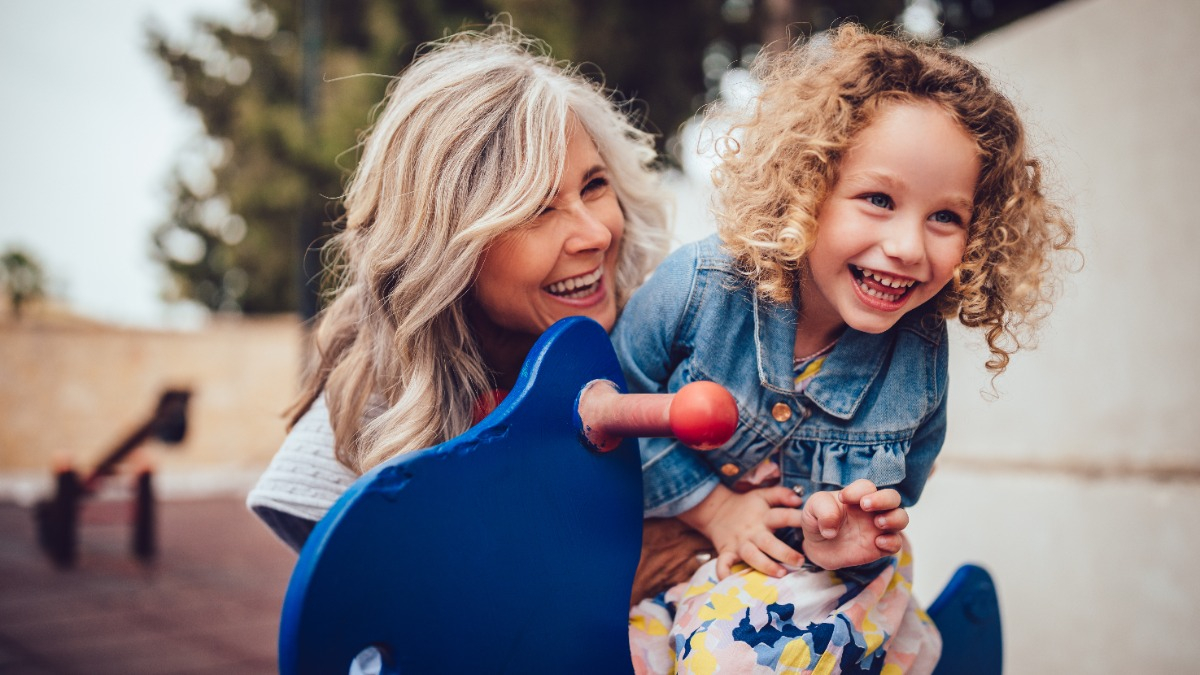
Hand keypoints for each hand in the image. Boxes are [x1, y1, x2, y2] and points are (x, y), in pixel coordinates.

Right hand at [679, 484, 805, 579]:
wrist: (716, 511)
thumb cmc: (746, 506)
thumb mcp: (762, 495)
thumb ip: (781, 495)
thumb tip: (799, 500)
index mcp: (763, 517)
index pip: (782, 516)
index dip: (796, 519)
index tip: (812, 526)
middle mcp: (752, 532)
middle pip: (768, 543)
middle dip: (784, 553)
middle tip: (800, 561)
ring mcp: (739, 544)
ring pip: (752, 556)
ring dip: (766, 566)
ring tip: (780, 574)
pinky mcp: (726, 552)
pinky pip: (723, 564)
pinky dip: (724, 573)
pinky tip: (732, 582)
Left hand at [799, 479, 908, 570]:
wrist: (817, 548)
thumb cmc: (818, 522)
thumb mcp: (812, 510)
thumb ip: (822, 510)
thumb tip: (831, 528)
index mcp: (857, 496)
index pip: (867, 486)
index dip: (857, 490)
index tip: (842, 498)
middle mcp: (872, 510)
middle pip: (893, 497)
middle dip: (884, 499)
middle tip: (865, 505)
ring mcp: (878, 529)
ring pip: (901, 518)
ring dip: (894, 518)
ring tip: (878, 523)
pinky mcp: (880, 547)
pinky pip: (896, 543)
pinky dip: (892, 542)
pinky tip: (877, 542)